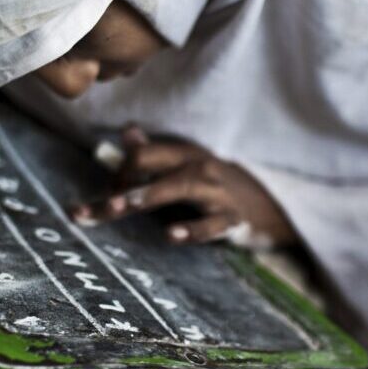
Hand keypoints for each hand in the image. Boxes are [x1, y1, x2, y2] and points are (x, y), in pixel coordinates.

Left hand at [71, 126, 297, 247]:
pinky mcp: (233, 218)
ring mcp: (217, 191)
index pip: (142, 153)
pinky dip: (191, 229)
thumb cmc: (225, 187)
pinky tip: (170, 235)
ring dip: (146, 195)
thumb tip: (127, 133)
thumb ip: (157, 154)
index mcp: (185, 154)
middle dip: (120, 183)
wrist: (277, 207)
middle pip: (152, 165)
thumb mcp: (192, 165)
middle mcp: (199, 167)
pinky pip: (211, 224)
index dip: (117, 172)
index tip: (103, 197)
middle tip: (90, 207)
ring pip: (178, 187)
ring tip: (120, 206)